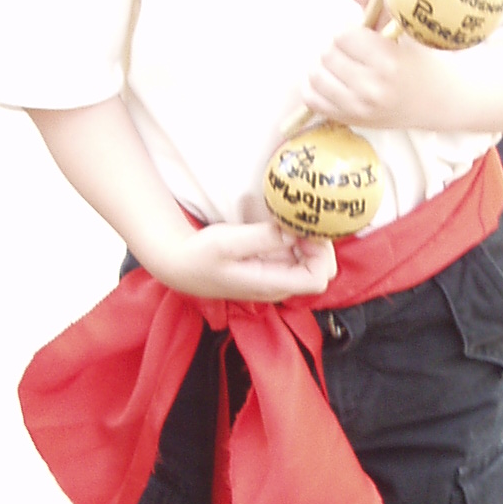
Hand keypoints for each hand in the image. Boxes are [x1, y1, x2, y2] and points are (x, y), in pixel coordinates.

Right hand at [146, 220, 336, 303]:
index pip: (318, 279)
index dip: (321, 253)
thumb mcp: (227, 243)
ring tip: (292, 219)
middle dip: (320, 245)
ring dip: (309, 239)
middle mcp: (279, 285)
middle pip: (321, 270)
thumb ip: (263, 238)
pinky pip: (297, 254)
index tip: (304, 230)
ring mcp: (276, 276)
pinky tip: (284, 224)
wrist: (180, 265)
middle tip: (301, 221)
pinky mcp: (271, 266)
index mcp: (271, 284)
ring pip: (312, 261)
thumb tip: (294, 232)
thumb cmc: (200, 256)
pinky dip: (298, 239)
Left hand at [299, 0, 445, 131]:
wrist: (437, 101)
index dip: (349, 32)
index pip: (343, 36)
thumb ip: (373, 2)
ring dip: (324, 66)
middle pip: (328, 54)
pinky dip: (313, 87)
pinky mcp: (349, 120)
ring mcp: (358, 108)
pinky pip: (312, 100)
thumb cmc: (419, 61)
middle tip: (353, 52)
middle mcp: (372, 87)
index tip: (361, 37)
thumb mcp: (403, 28)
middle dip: (337, 48)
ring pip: (316, 76)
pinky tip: (330, 80)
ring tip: (342, 65)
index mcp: (387, 61)